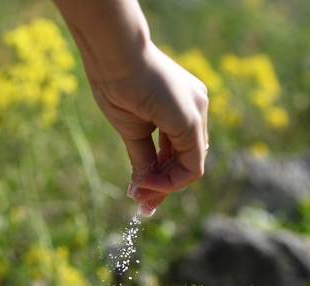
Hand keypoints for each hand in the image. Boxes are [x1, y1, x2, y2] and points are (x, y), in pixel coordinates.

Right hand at [87, 42, 208, 212]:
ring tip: (141, 196)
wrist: (112, 55)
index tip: (139, 192)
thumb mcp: (132, 129)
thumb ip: (143, 158)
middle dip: (164, 186)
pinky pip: (192, 166)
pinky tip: (148, 184)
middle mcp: (196, 107)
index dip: (161, 175)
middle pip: (187, 159)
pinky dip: (171, 182)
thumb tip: (140, 190)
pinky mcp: (192, 120)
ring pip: (191, 165)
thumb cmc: (115, 83)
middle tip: (142, 204)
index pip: (179, 151)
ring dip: (166, 186)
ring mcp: (197, 112)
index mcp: (182, 105)